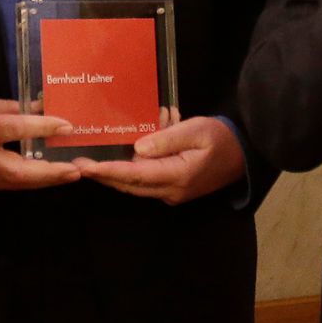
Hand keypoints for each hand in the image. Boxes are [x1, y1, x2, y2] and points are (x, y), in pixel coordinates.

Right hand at [0, 96, 81, 189]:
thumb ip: (6, 108)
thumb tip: (38, 108)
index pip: (18, 128)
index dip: (45, 126)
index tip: (68, 126)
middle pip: (22, 170)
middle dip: (52, 172)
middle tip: (77, 170)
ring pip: (14, 183)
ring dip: (42, 180)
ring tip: (65, 175)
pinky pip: (2, 185)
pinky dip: (23, 181)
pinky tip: (37, 176)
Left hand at [74, 114, 243, 204]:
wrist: (244, 154)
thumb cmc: (220, 138)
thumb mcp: (195, 130)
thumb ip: (166, 138)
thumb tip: (138, 148)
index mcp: (177, 176)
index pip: (135, 175)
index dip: (107, 172)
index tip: (85, 167)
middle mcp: (171, 190)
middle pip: (130, 185)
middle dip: (103, 176)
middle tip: (77, 165)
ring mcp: (172, 192)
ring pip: (135, 185)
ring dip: (114, 173)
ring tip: (92, 161)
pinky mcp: (173, 188)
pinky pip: (145, 180)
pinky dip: (130, 170)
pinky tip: (121, 156)